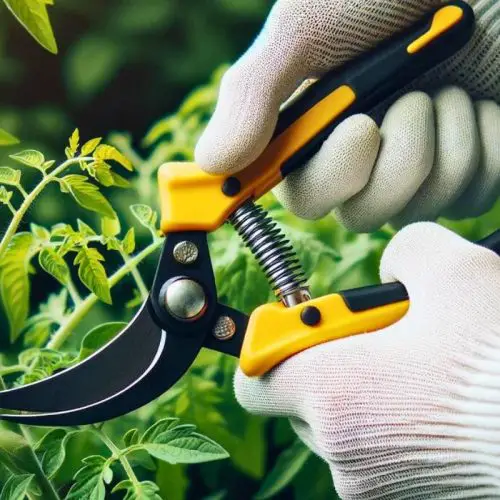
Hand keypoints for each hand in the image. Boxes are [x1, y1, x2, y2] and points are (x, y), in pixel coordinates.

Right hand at [196, 0, 499, 231]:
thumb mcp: (309, 25)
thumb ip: (254, 94)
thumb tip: (211, 162)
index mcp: (320, 130)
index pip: (297, 191)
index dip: (288, 195)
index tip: (264, 193)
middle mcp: (366, 157)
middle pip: (359, 214)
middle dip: (390, 160)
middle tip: (405, 101)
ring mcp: (419, 167)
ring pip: (417, 209)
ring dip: (439, 142)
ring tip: (447, 90)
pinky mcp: (467, 170)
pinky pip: (469, 194)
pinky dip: (480, 145)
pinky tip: (479, 107)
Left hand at [235, 223, 499, 498]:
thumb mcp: (454, 271)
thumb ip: (401, 252)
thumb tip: (388, 271)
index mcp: (333, 391)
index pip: (254, 379)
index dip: (270, 348)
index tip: (298, 328)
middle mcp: (340, 446)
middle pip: (300, 395)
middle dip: (330, 362)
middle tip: (379, 342)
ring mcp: (368, 482)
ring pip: (338, 422)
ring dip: (363, 393)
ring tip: (417, 375)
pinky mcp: (398, 498)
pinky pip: (370, 449)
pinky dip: (387, 423)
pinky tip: (430, 405)